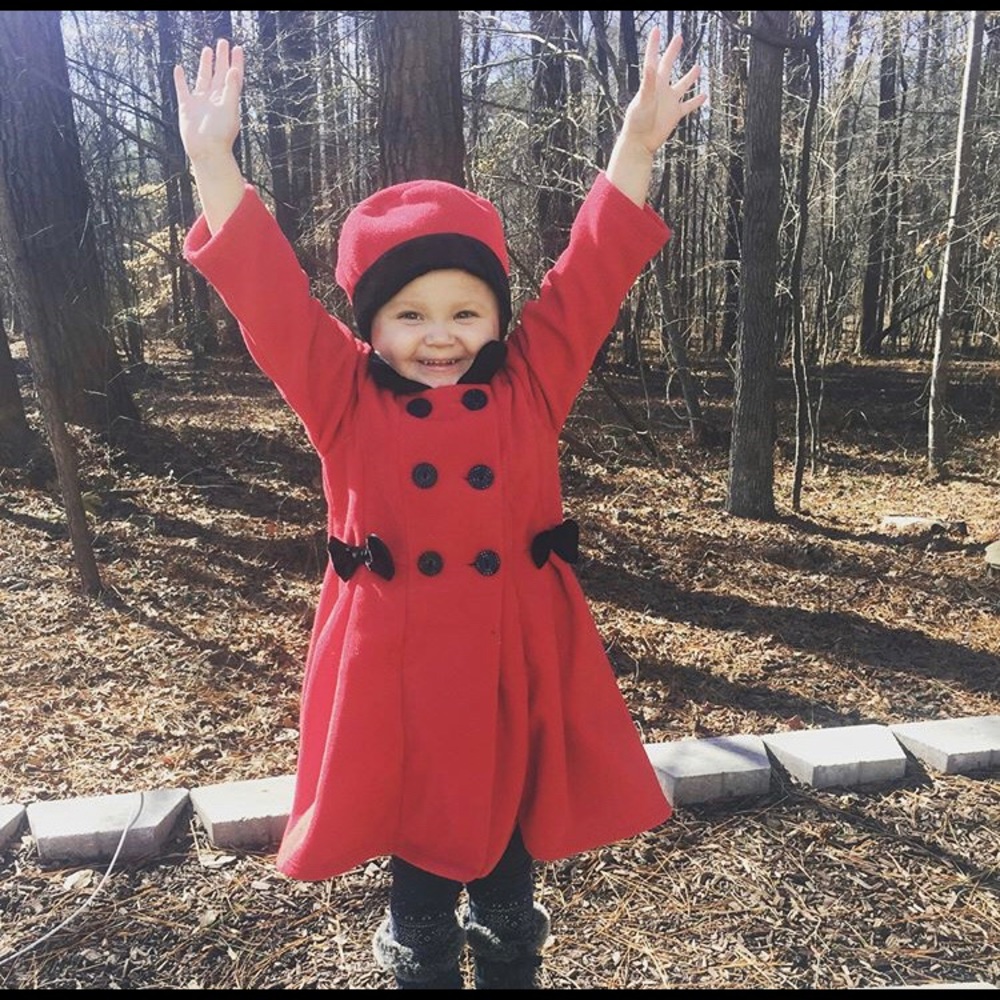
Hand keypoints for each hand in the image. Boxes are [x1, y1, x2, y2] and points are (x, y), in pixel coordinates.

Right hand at [173, 39, 243, 164]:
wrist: (206, 152)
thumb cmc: (221, 134)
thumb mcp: (229, 109)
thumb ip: (231, 89)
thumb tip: (233, 69)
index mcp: (227, 99)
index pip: (233, 76)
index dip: (236, 62)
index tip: (238, 49)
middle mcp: (215, 99)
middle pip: (219, 73)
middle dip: (221, 58)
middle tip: (223, 42)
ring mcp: (200, 103)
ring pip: (203, 78)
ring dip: (205, 64)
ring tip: (207, 50)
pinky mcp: (187, 108)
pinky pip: (183, 89)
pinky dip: (181, 79)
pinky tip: (179, 69)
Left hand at [606, 26, 706, 204]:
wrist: (640, 143)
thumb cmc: (637, 122)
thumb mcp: (642, 101)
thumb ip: (648, 83)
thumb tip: (651, 66)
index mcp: (652, 84)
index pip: (654, 59)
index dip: (655, 45)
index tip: (657, 30)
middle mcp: (661, 90)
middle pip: (668, 65)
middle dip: (673, 52)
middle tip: (679, 38)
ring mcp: (669, 101)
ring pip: (683, 85)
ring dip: (690, 77)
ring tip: (698, 67)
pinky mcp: (675, 114)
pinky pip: (688, 105)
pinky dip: (696, 101)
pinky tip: (704, 96)